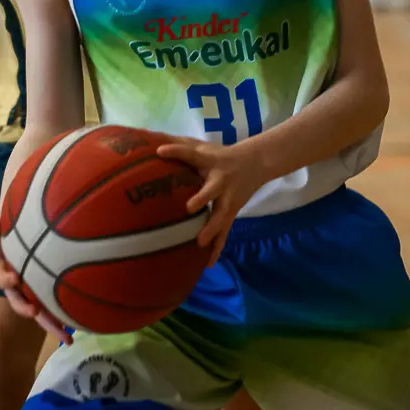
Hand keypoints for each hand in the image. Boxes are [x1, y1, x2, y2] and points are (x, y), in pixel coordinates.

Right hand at [0, 216, 74, 343]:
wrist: (29, 241)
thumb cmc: (14, 235)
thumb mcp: (2, 230)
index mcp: (5, 271)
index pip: (2, 278)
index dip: (7, 279)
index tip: (15, 278)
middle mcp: (17, 287)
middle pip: (19, 301)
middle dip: (25, 307)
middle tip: (34, 311)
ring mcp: (32, 293)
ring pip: (38, 311)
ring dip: (49, 323)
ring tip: (64, 337)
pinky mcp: (46, 296)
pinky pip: (53, 311)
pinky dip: (62, 322)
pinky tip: (73, 335)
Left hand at [157, 138, 270, 259]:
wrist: (256, 163)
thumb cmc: (221, 155)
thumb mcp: (204, 148)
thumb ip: (181, 147)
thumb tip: (154, 146)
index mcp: (210, 161)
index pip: (191, 154)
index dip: (176, 151)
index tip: (159, 152)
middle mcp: (220, 180)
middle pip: (212, 190)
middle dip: (202, 198)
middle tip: (189, 208)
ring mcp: (228, 199)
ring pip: (221, 216)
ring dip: (212, 229)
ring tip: (200, 243)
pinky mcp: (231, 213)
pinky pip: (224, 232)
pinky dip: (218, 248)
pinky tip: (208, 263)